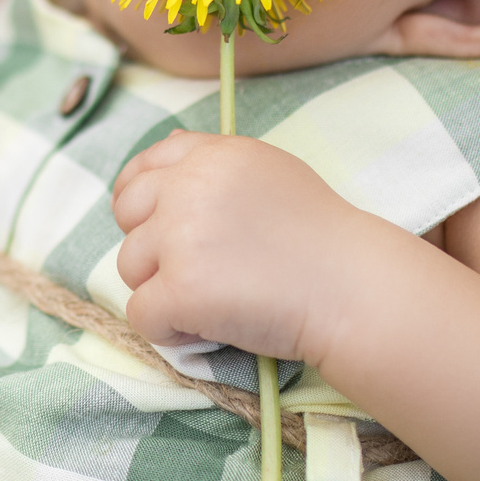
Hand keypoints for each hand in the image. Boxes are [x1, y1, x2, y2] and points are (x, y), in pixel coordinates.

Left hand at [109, 131, 396, 365]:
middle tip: (195, 271)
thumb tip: (165, 150)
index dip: (138, 199)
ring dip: (163, 289)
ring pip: (129, 267)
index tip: (152, 226)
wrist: (352, 288)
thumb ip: (216, 164)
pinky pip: (142, 315)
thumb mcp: (271, 172)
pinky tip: (210, 327)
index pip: (143, 166)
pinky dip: (171, 330)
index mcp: (212, 156)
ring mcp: (180, 237)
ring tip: (215, 299)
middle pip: (127, 216)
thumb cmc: (321, 237)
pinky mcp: (180, 288)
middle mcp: (188, 187)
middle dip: (150, 246)